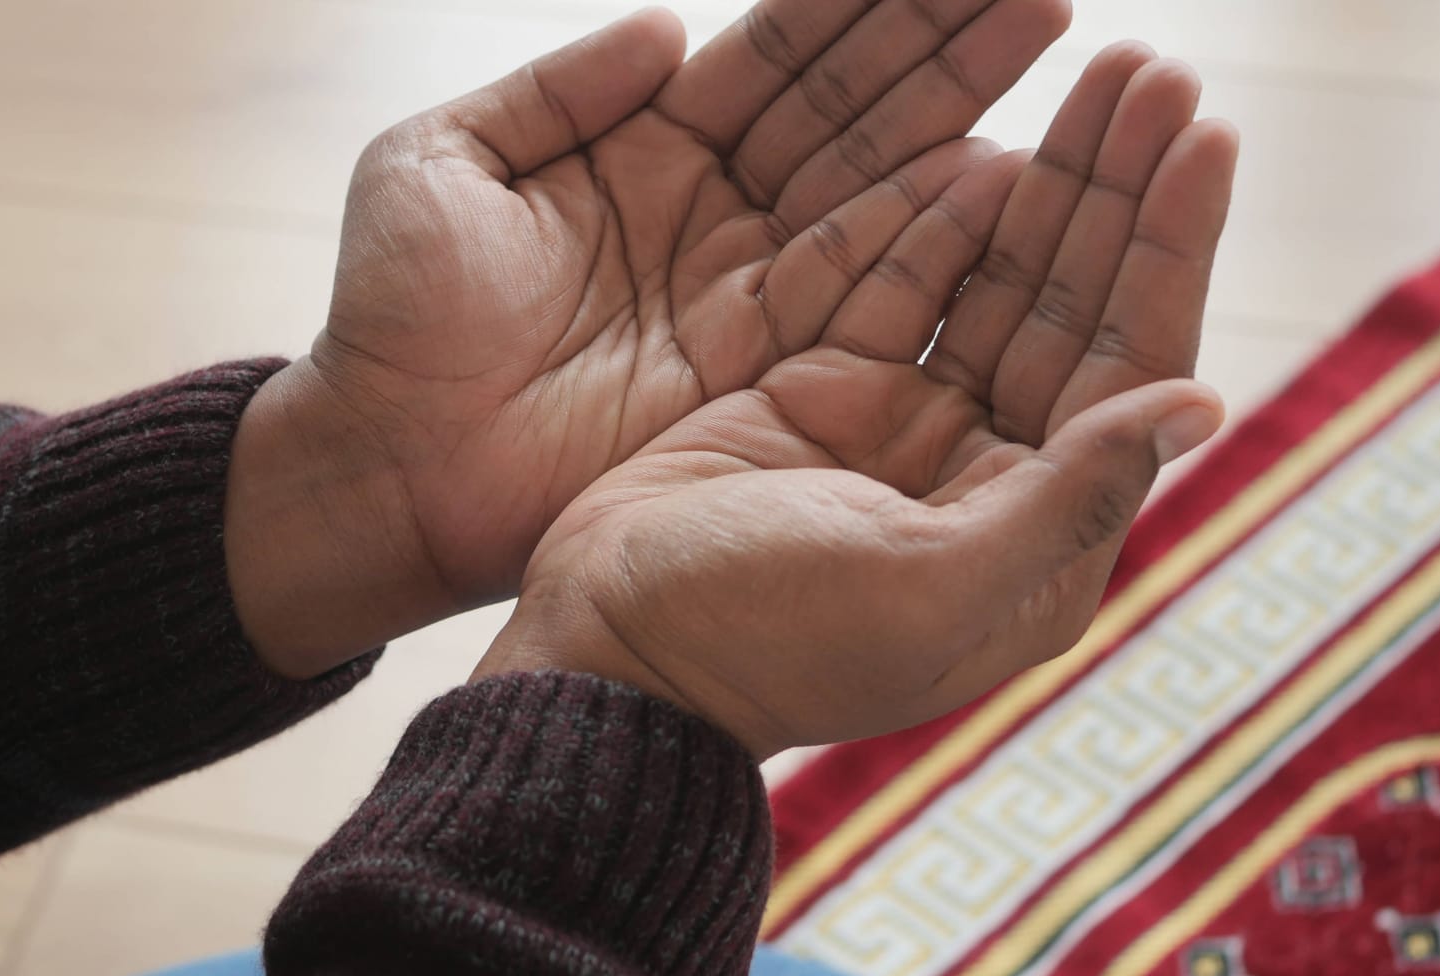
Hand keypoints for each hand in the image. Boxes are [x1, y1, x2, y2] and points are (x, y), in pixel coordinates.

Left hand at [226, 0, 1074, 676]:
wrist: (383, 468)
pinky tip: (999, 171)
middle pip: (851, 108)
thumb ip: (552, 91)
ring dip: (964, 116)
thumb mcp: (436, 168)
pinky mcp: (755, 373)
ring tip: (1056, 45)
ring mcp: (743, 291)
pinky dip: (927, 236)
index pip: (777, 53)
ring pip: (874, 187)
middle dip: (947, 42)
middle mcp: (715, 210)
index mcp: (643, 144)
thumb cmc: (388, 318)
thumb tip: (671, 27)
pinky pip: (855, 291)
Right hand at [476, 46, 1239, 759]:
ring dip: (1046, 186)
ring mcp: (902, 434)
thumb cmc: (765, 639)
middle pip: (1072, 310)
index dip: (1168, 248)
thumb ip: (1067, 499)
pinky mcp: (822, 396)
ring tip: (1101, 75)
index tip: (1206, 134)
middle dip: (1115, 191)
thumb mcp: (927, 584)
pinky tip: (986, 143)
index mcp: (1038, 542)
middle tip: (1156, 71)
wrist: (608, 648)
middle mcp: (987, 482)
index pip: (1130, 369)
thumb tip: (1204, 404)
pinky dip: (938, 219)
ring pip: (994, 286)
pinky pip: (897, 288)